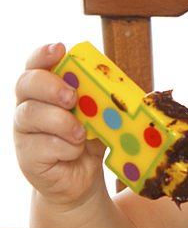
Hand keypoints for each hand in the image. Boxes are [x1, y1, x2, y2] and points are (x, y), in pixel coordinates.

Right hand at [14, 43, 106, 206]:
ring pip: (32, 114)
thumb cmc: (89, 139)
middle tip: (72, 97)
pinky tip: (75, 152)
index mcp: (45, 89)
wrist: (81, 178)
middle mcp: (28, 106)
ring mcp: (23, 132)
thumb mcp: (99, 115)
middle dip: (51, 86)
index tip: (60, 49)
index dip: (43, 54)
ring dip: (62, 122)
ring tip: (82, 133)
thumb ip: (103, 100)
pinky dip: (66, 148)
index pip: (35, 64)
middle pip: (26, 84)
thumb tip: (123, 92)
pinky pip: (43, 145)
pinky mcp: (27, 157)